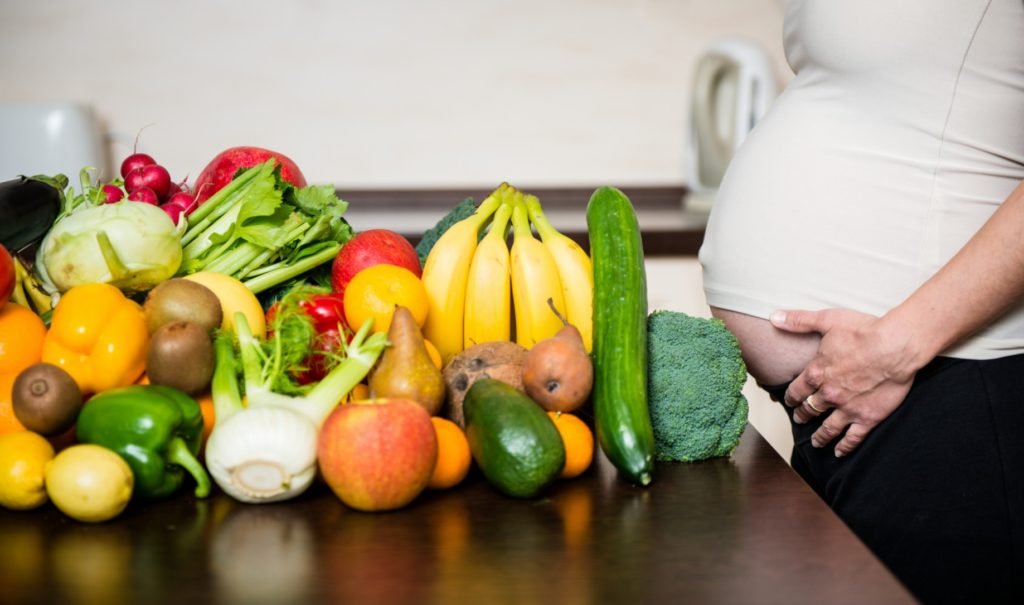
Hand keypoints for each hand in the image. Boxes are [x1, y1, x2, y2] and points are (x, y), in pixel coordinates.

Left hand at [769, 308, 917, 456]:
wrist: (895, 347)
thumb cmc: (864, 331)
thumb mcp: (827, 320)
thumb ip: (799, 321)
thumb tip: (774, 317)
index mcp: (817, 372)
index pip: (797, 390)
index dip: (791, 397)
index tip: (788, 402)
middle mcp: (828, 393)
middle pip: (810, 409)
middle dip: (803, 415)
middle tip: (800, 419)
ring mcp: (847, 408)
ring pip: (827, 427)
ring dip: (819, 436)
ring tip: (815, 442)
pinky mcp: (867, 417)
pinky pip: (853, 438)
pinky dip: (844, 446)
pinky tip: (839, 452)